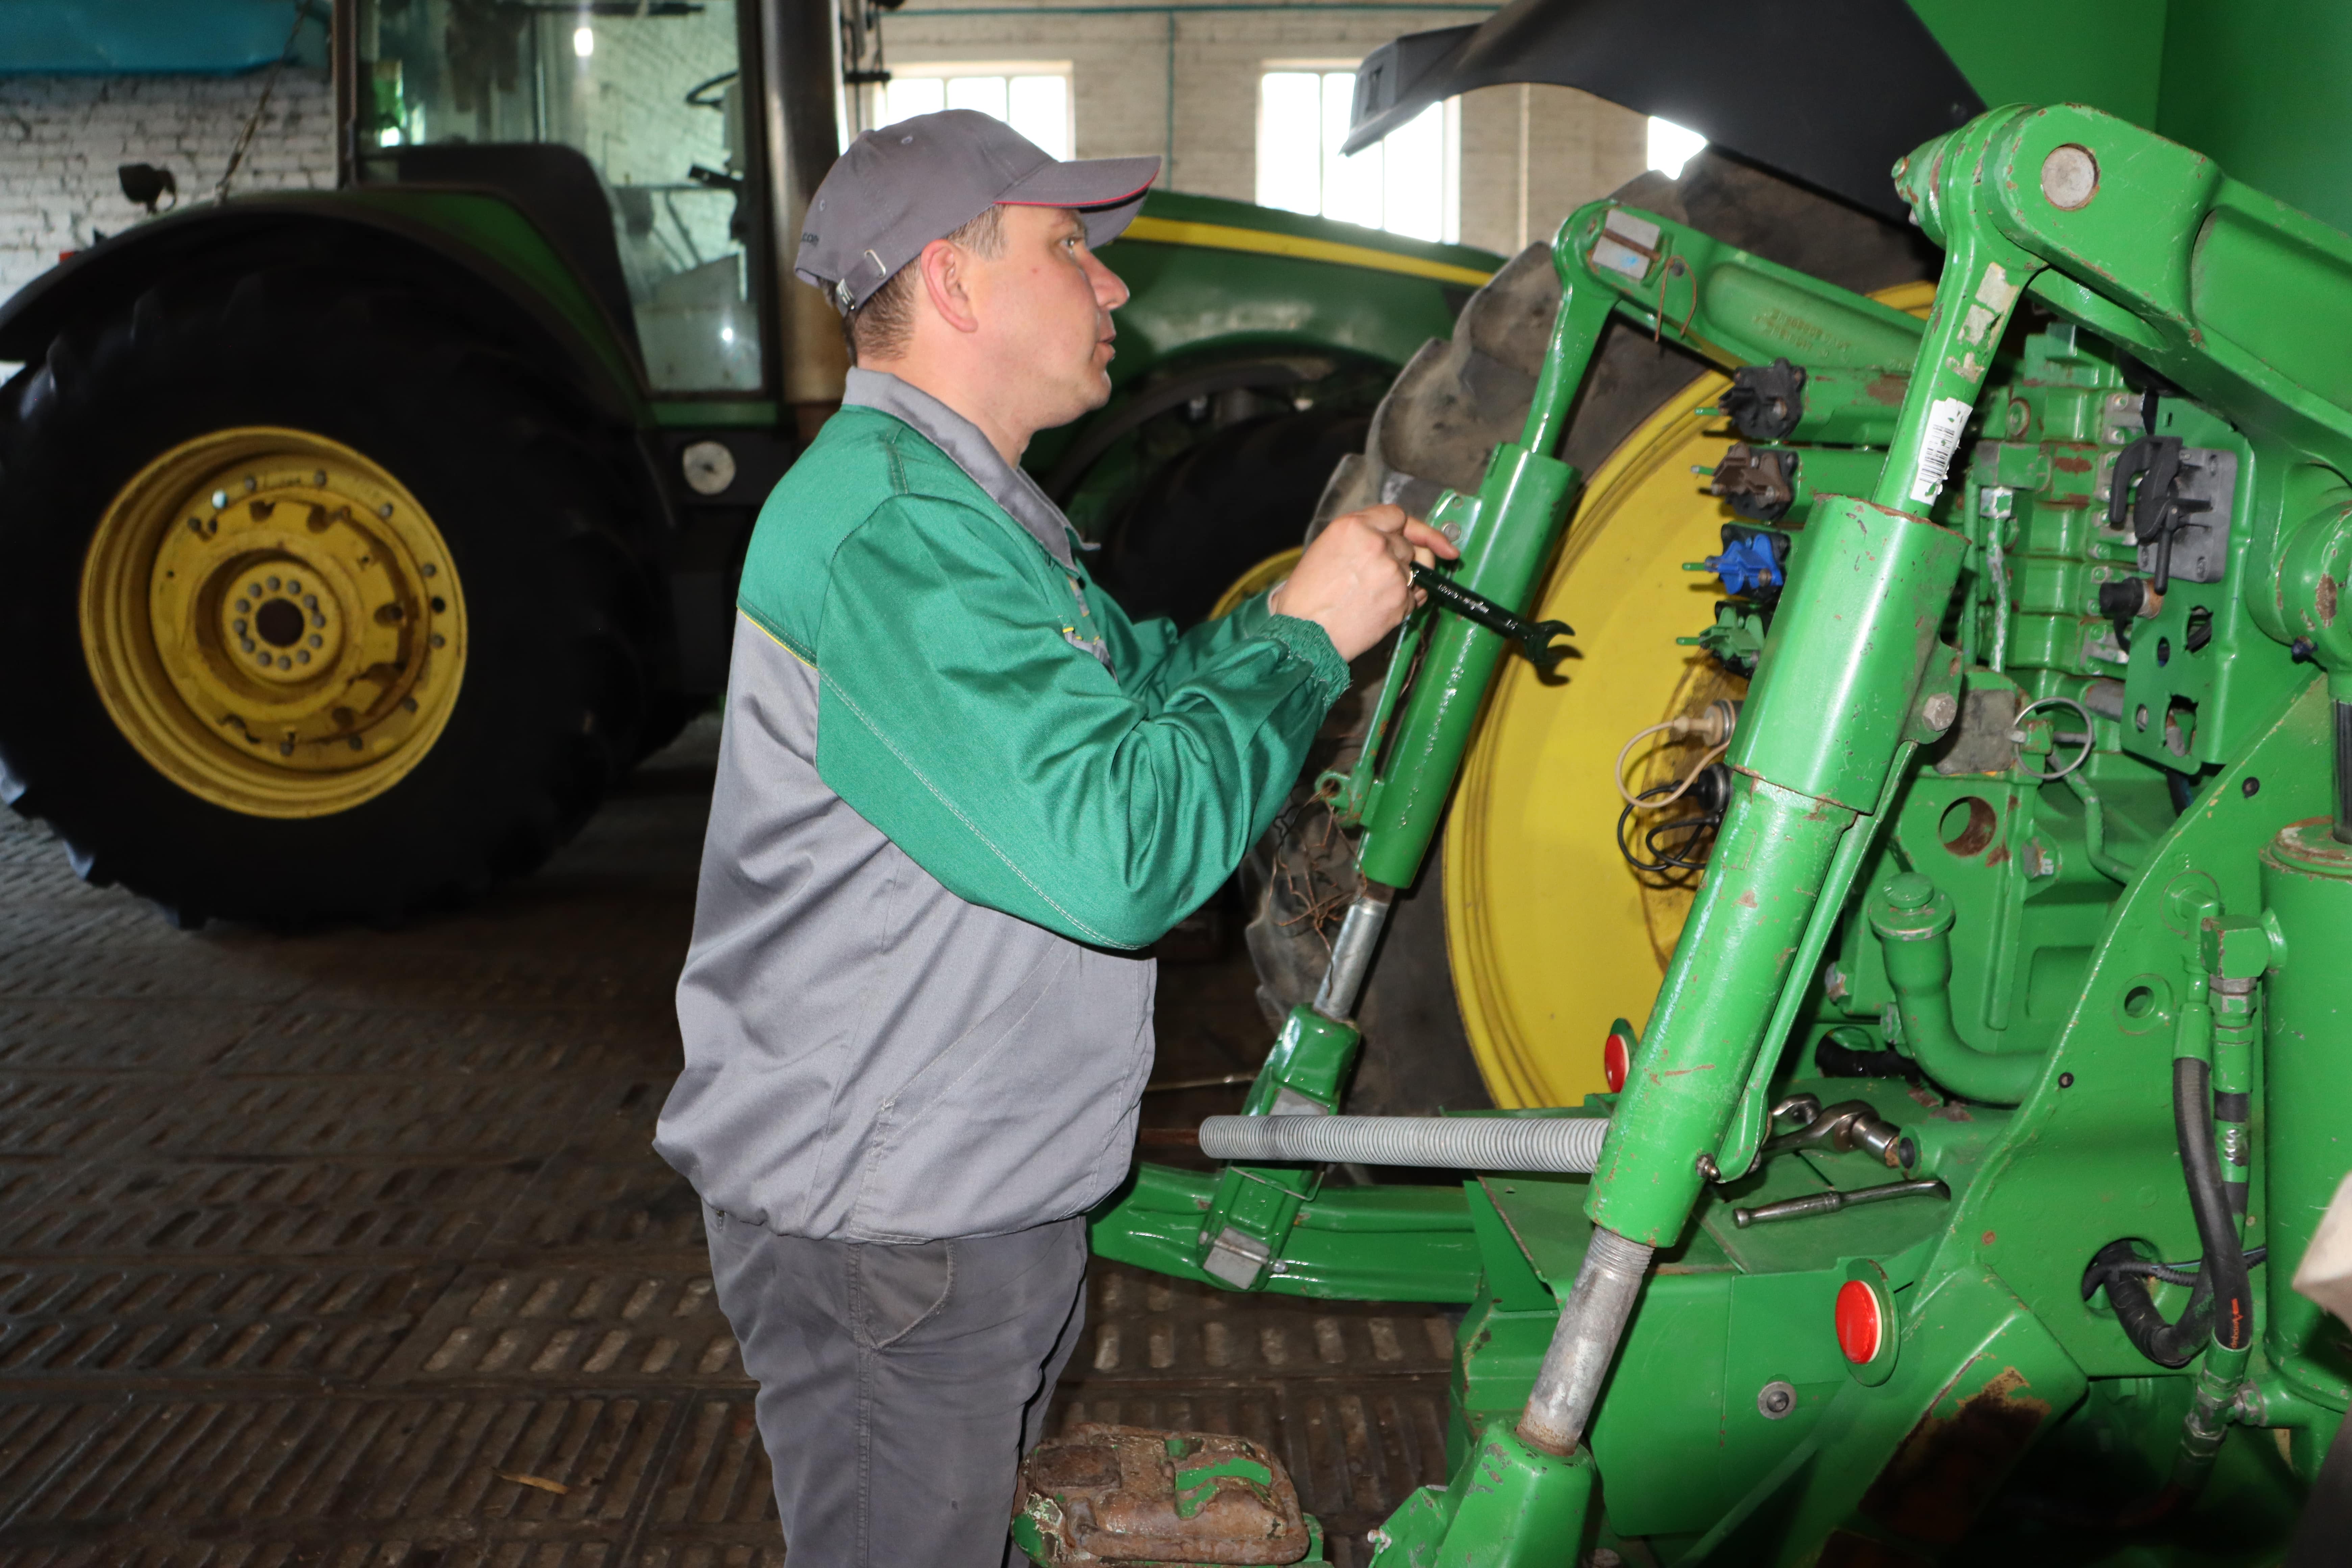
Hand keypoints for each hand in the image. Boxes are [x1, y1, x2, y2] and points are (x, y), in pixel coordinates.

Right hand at [1266, 504, 1458, 660]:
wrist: (1305, 635)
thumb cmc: (1307, 598)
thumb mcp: (1325, 550)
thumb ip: (1360, 538)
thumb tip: (1390, 540)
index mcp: (1353, 527)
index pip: (1397, 516)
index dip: (1410, 528)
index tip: (1428, 539)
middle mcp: (1376, 543)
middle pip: (1409, 544)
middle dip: (1401, 559)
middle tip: (1382, 576)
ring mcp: (1392, 571)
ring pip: (1415, 570)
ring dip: (1403, 581)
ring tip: (1377, 595)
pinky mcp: (1400, 599)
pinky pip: (1414, 596)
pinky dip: (1403, 603)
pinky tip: (1379, 609)